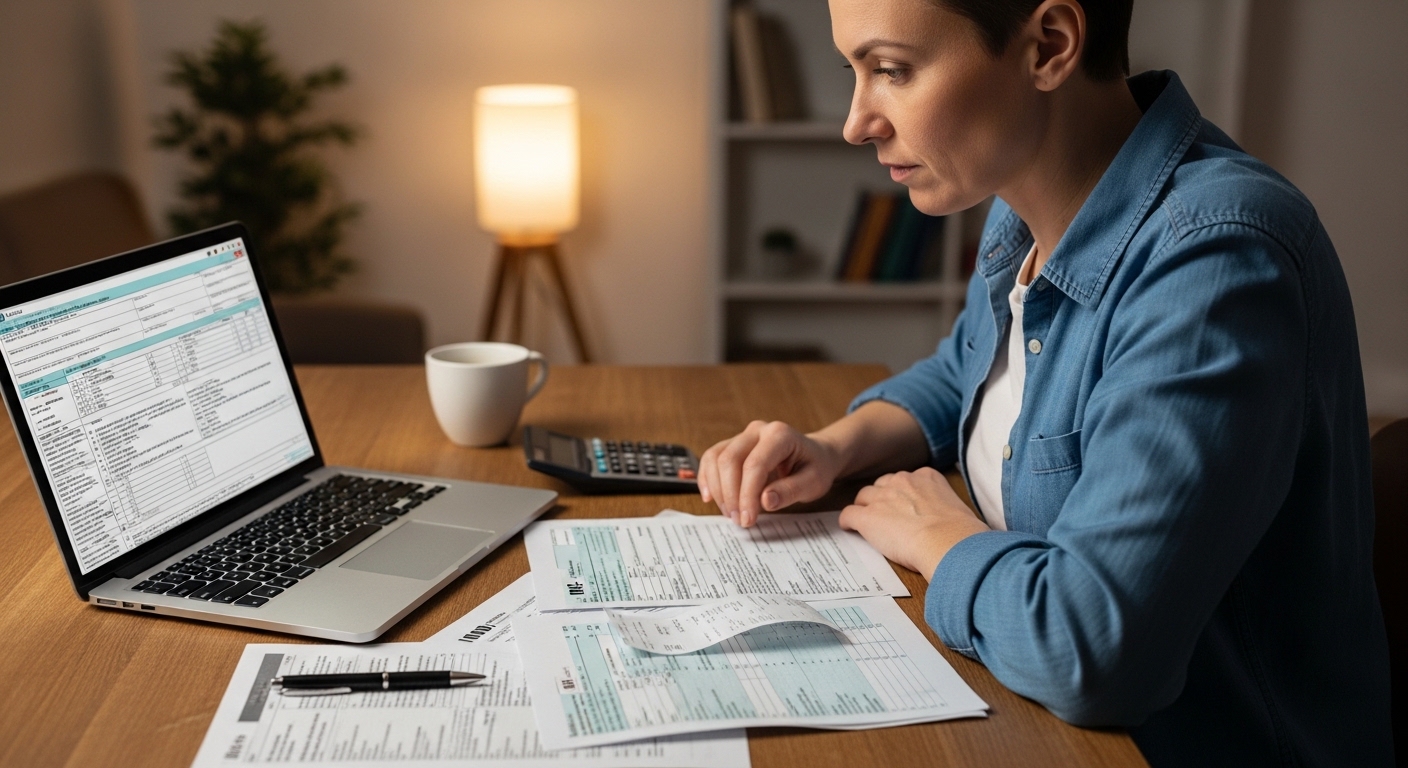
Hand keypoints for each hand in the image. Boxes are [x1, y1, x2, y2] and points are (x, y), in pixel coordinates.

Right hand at [697, 420, 843, 526]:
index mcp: (780, 435)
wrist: (815, 455)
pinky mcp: (733, 445)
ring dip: (718, 490)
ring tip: (730, 514)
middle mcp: (758, 430)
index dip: (747, 495)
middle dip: (730, 494)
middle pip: (730, 460)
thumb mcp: (814, 483)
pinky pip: (711, 458)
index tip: (748, 519)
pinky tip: (711, 497)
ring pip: (716, 458)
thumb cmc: (815, 468)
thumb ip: (790, 491)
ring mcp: (743, 436)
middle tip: (738, 520)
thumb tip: (765, 501)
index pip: (755, 465)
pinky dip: (707, 478)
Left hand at [839, 467, 989, 579]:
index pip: (905, 480)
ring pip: (864, 497)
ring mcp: (883, 498)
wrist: (948, 542)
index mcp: (926, 477)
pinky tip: (850, 529)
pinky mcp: (868, 517)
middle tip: (885, 516)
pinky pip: (849, 514)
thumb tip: (943, 519)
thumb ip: (942, 505)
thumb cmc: (960, 533)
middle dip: (881, 499)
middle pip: (882, 485)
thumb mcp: (956, 508)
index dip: (901, 495)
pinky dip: (848, 522)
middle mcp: (902, 481)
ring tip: (868, 523)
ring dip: (865, 508)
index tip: (903, 506)